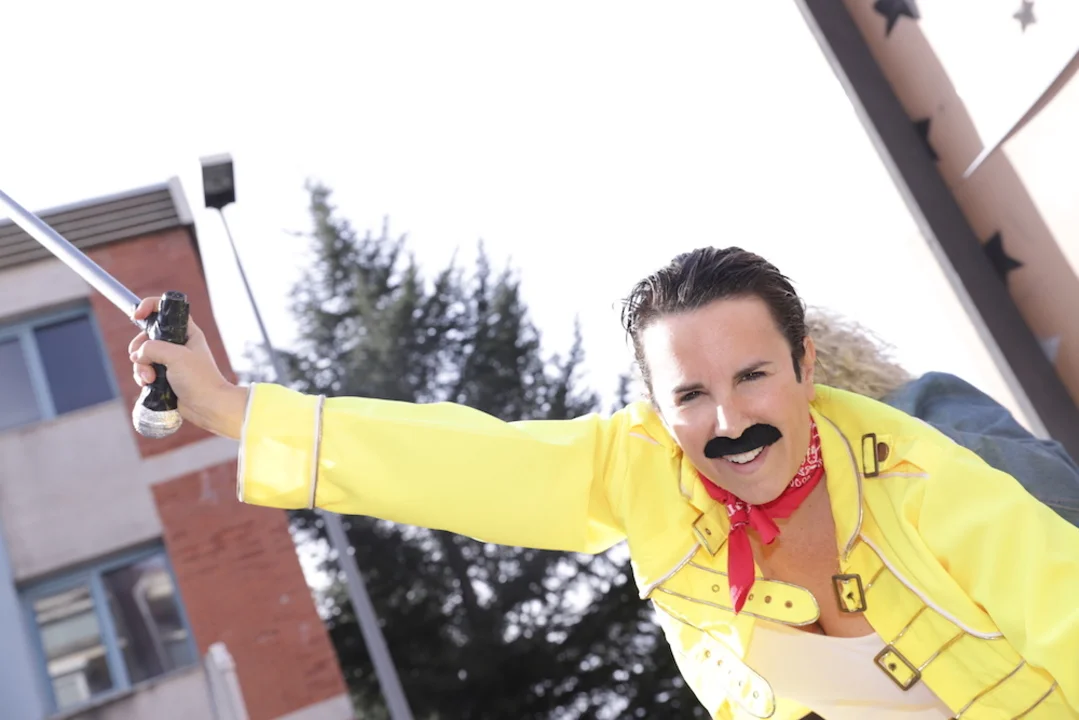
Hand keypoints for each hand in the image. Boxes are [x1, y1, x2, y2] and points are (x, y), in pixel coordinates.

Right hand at [128, 296, 247, 439]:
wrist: (209, 407)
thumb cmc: (199, 379)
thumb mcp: (176, 356)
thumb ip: (153, 348)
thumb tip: (139, 354)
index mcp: (186, 332)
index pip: (166, 310)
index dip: (149, 308)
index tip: (137, 316)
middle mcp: (178, 344)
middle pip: (147, 335)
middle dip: (139, 348)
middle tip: (139, 358)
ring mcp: (171, 361)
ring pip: (143, 356)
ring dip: (141, 367)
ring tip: (149, 379)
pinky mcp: (165, 377)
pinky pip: (145, 371)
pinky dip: (142, 376)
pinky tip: (147, 384)